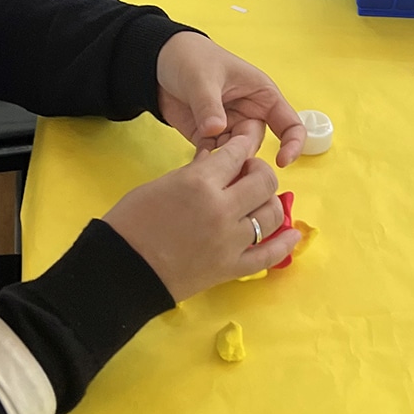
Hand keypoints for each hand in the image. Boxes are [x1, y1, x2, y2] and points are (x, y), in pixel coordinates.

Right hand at [103, 132, 297, 301]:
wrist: (120, 270)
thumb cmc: (131, 221)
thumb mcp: (161, 183)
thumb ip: (195, 171)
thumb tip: (215, 158)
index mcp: (201, 182)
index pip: (238, 153)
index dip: (245, 143)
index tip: (247, 143)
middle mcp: (223, 209)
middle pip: (264, 182)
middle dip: (260, 172)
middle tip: (249, 174)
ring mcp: (231, 241)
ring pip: (272, 214)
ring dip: (269, 203)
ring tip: (259, 201)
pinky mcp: (232, 268)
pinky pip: (269, 255)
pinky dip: (285, 244)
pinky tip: (293, 234)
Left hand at [156, 32, 305, 166]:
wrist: (159, 61)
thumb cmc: (191, 57)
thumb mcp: (201, 78)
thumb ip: (209, 105)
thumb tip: (216, 130)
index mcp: (262, 95)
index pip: (290, 124)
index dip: (292, 145)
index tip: (281, 162)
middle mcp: (249, 113)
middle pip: (255, 143)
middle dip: (241, 152)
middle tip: (219, 149)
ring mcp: (229, 127)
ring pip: (235, 155)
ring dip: (222, 161)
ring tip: (204, 158)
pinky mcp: (208, 137)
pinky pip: (213, 158)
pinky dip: (206, 163)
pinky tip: (195, 162)